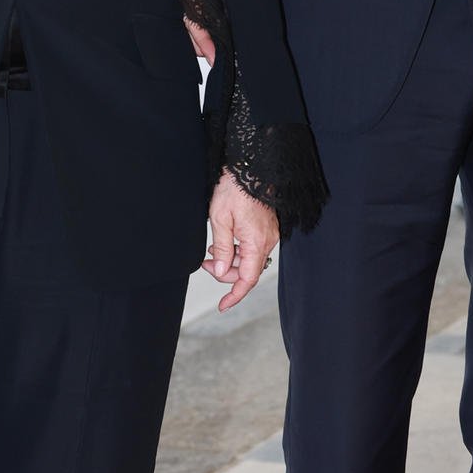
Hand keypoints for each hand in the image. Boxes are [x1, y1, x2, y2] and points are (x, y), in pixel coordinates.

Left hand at [204, 170, 278, 310]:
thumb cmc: (235, 189)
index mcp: (256, 243)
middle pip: (247, 271)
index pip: (247, 279)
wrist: (250, 167)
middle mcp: (267, 241)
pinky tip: (224, 240)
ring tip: (211, 249)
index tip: (223, 305)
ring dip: (230, 260)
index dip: (235, 295)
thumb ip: (220, 248)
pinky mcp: (266, 228)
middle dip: (225, 272)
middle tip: (204, 264)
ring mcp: (268, 235)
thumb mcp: (220, 220)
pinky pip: (253, 248)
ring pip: (249, 260)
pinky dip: (238, 250)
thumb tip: (219, 270)